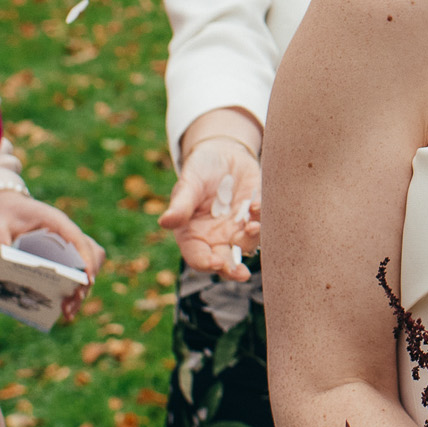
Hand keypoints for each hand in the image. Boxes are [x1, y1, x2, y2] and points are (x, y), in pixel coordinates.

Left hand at [0, 189, 105, 322]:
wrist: (5, 209)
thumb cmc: (3, 215)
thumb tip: (1, 259)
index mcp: (55, 222)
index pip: (77, 239)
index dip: (85, 259)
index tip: (86, 279)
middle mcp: (67, 233)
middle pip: (90, 254)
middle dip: (86, 279)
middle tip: (73, 302)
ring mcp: (68, 244)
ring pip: (89, 264)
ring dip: (83, 287)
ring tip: (68, 311)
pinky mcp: (64, 255)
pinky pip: (79, 271)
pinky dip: (76, 288)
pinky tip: (64, 307)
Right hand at [159, 133, 263, 281]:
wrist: (223, 153)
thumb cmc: (199, 170)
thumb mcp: (189, 184)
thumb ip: (181, 205)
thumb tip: (165, 222)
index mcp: (193, 234)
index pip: (197, 256)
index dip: (205, 262)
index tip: (214, 263)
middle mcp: (216, 237)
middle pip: (225, 261)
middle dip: (232, 269)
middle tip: (240, 273)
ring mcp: (238, 227)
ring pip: (246, 244)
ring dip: (251, 240)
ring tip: (253, 227)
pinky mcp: (255, 215)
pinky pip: (262, 221)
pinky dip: (262, 217)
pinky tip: (256, 205)